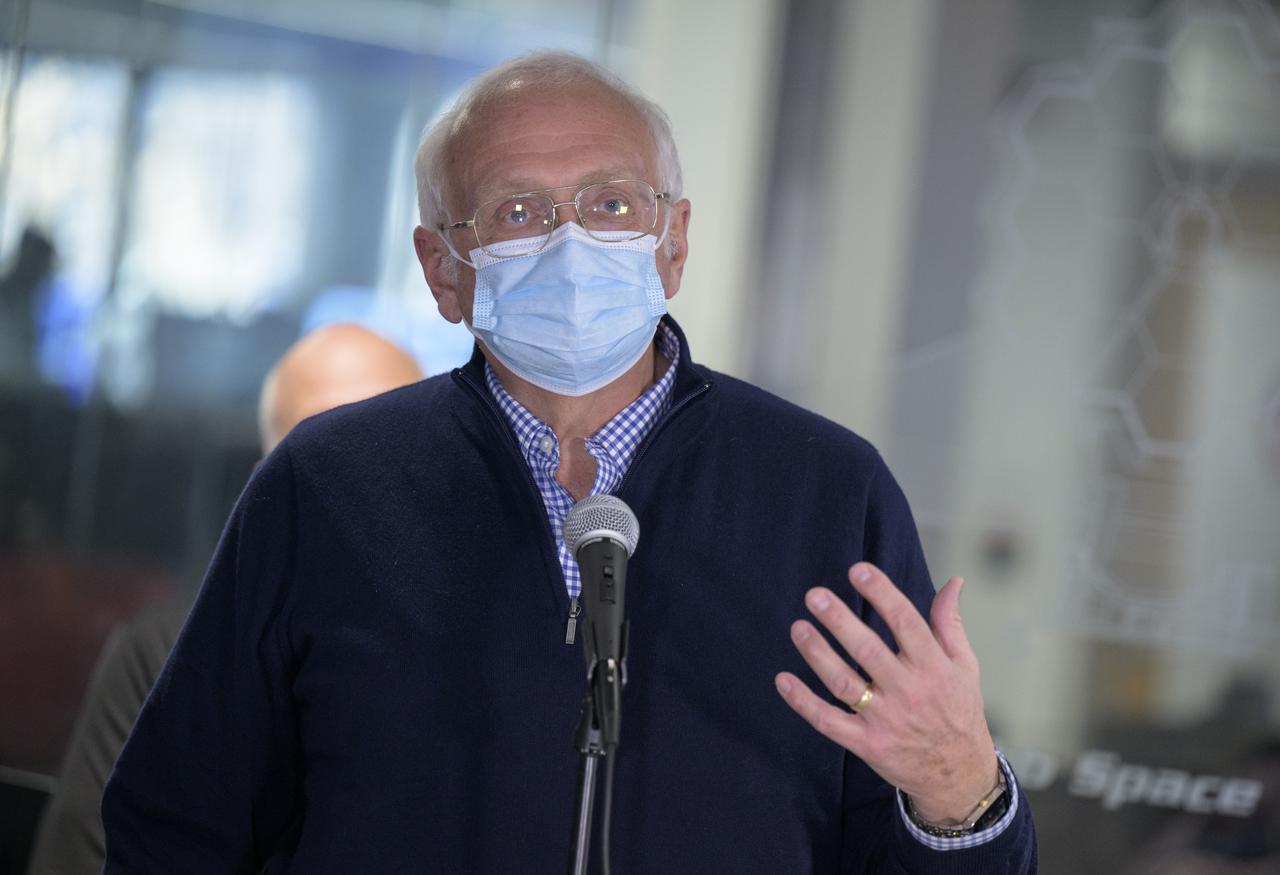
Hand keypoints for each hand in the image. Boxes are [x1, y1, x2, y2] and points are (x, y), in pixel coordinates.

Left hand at [775, 562, 997, 823]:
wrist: (958, 775)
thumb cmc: (958, 710)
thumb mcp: (964, 666)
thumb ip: (950, 623)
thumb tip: (953, 582)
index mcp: (933, 666)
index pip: (905, 622)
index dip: (882, 594)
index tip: (857, 571)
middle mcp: (909, 690)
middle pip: (868, 650)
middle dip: (840, 621)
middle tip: (815, 596)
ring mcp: (886, 719)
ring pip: (845, 683)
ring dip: (818, 655)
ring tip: (798, 628)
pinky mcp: (867, 744)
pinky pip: (829, 721)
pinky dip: (803, 702)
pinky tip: (783, 680)